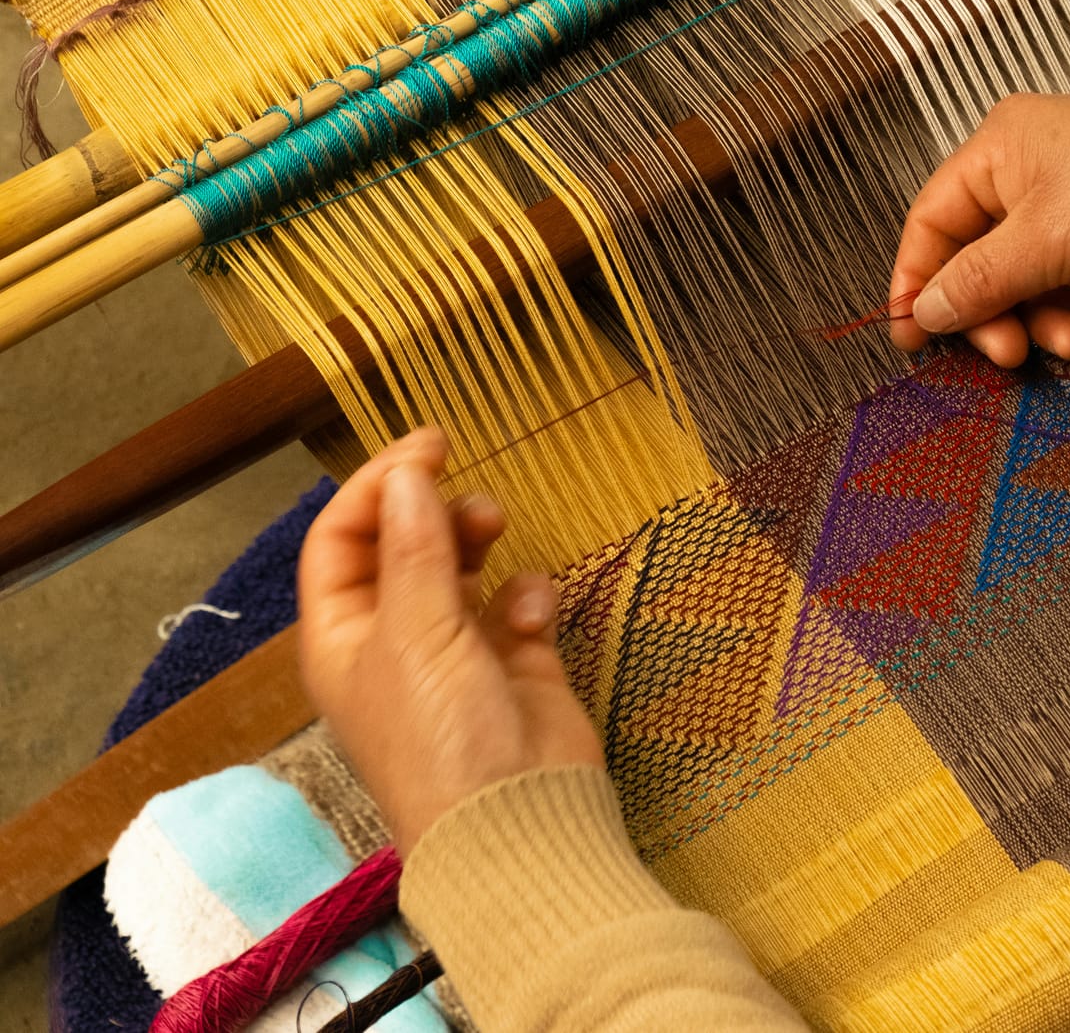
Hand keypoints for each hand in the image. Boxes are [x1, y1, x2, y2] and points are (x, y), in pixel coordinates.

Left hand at [297, 429, 603, 849]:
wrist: (518, 817)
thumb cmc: (442, 737)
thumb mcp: (416, 632)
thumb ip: (415, 547)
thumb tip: (408, 476)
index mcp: (344, 635)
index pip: (340, 540)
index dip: (376, 487)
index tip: (427, 446)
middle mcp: (395, 638)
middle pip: (401, 545)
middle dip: (432, 510)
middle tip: (470, 494)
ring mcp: (458, 651)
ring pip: (462, 566)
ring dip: (478, 540)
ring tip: (499, 528)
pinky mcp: (517, 663)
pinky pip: (519, 604)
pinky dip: (529, 596)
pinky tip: (535, 615)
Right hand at [889, 94, 1069, 366]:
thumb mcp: (1045, 242)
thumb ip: (978, 281)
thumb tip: (924, 311)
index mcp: (998, 150)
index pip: (932, 221)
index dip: (916, 279)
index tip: (911, 334)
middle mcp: (1029, 169)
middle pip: (979, 258)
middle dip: (994, 311)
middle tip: (1008, 352)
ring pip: (1028, 277)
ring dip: (1042, 317)